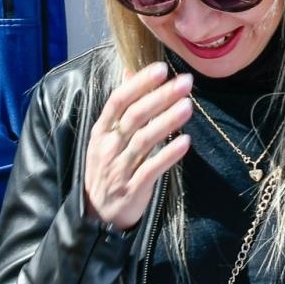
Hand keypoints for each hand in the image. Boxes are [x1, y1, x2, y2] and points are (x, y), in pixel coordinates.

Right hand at [83, 62, 192, 230]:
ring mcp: (119, 168)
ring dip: (168, 121)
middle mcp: (109, 147)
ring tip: (189, 106)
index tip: (162, 69)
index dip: (140, 83)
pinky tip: (186, 142)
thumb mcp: (105, 137)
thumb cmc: (106, 168)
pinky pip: (152, 169)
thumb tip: (129, 71)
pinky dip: (168, 154)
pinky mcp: (133, 189)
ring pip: (144, 140)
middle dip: (161, 97)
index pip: (118, 100)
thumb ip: (119, 106)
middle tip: (186, 82)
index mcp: (101, 131)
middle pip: (134, 116)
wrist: (96, 214)